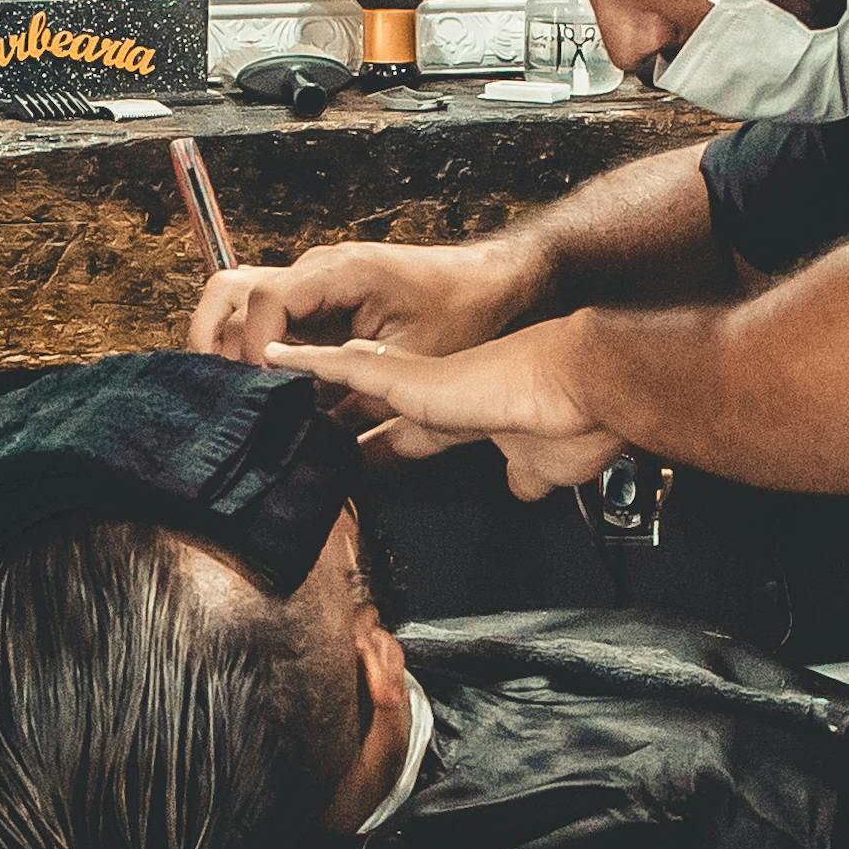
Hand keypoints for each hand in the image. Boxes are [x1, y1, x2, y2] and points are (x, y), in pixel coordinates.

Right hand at [192, 234, 540, 368]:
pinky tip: (263, 385)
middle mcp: (313, 270)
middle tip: (231, 391)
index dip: (255, 347)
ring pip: (236, 298)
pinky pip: (264, 314)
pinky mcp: (314, 298)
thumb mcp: (413, 355)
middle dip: (221, 344)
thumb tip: (311, 417)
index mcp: (338, 272)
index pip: (265, 298)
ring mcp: (309, 281)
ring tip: (235, 389)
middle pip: (231, 292)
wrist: (484, 282)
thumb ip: (357, 381)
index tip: (262, 385)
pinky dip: (250, 344)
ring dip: (226, 341)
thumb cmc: (459, 312)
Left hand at [268, 318, 623, 500]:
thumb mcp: (542, 468)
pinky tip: (269, 357)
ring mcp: (420, 384)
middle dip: (332, 417)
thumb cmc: (574, 425)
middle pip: (368, 404)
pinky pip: (342, 367)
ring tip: (266, 384)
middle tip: (292, 424)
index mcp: (464, 419)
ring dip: (310, 385)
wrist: (583, 388)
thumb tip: (522, 490)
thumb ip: (524, 477)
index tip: (353, 459)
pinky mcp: (411, 379)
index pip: (406, 435)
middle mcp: (436, 395)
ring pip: (348, 379)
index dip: (376, 446)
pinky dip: (305, 363)